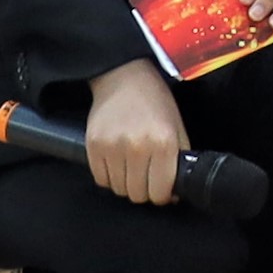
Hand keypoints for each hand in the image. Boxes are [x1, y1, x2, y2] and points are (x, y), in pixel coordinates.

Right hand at [81, 61, 188, 206]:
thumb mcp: (177, 125)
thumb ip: (179, 159)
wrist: (124, 77)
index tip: (161, 187)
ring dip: (126, 183)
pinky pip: (101, 180)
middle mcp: (137, 148)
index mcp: (163, 143)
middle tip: (146, 175)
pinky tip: (116, 160)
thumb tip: (174, 194)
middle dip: (144, 189)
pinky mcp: (93, 146)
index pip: (160, 192)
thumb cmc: (154, 101)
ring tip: (131, 164)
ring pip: (119, 190)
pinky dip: (109, 176)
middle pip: (138, 195)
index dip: (162, 194)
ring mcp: (112, 148)